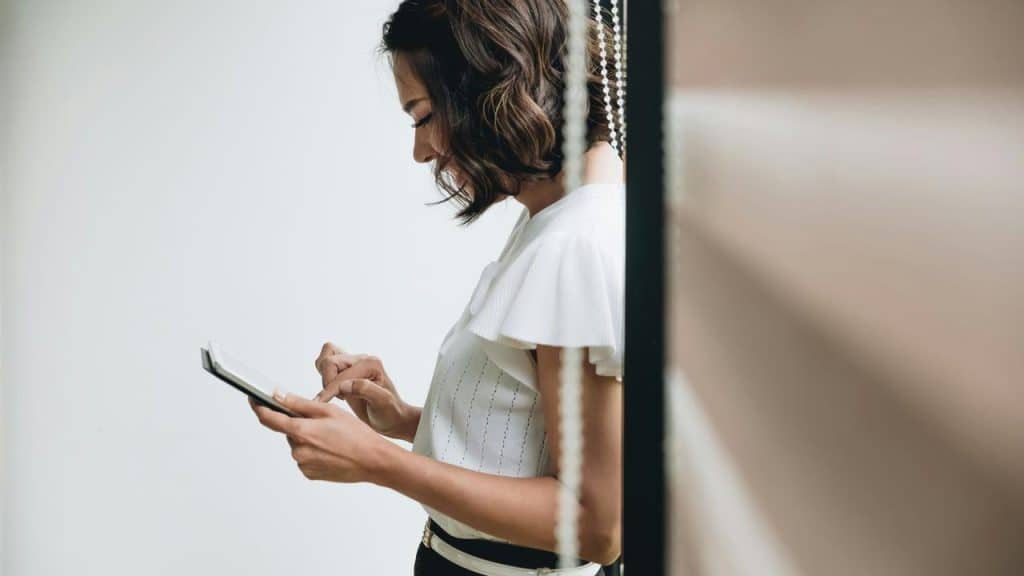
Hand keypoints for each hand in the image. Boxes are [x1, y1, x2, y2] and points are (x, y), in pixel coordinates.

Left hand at [249, 392, 394, 484]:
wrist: (373, 460)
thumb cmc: (355, 434)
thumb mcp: (329, 411)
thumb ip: (299, 404)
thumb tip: (277, 396)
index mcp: (300, 432)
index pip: (268, 418)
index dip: (258, 407)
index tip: (253, 399)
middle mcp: (297, 450)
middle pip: (288, 431)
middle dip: (298, 423)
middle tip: (323, 422)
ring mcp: (303, 464)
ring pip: (297, 444)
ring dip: (308, 437)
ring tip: (332, 437)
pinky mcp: (309, 474)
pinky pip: (305, 457)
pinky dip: (314, 450)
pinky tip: (331, 449)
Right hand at [313, 343, 417, 440]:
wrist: (393, 419)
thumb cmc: (390, 412)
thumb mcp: (383, 402)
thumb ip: (365, 389)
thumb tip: (343, 385)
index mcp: (371, 364)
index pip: (340, 373)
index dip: (329, 390)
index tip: (322, 405)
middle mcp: (362, 359)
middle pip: (329, 360)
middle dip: (327, 381)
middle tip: (339, 399)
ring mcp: (354, 363)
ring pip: (327, 355)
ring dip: (324, 375)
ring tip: (335, 393)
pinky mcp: (347, 370)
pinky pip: (328, 362)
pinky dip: (324, 374)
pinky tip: (334, 391)